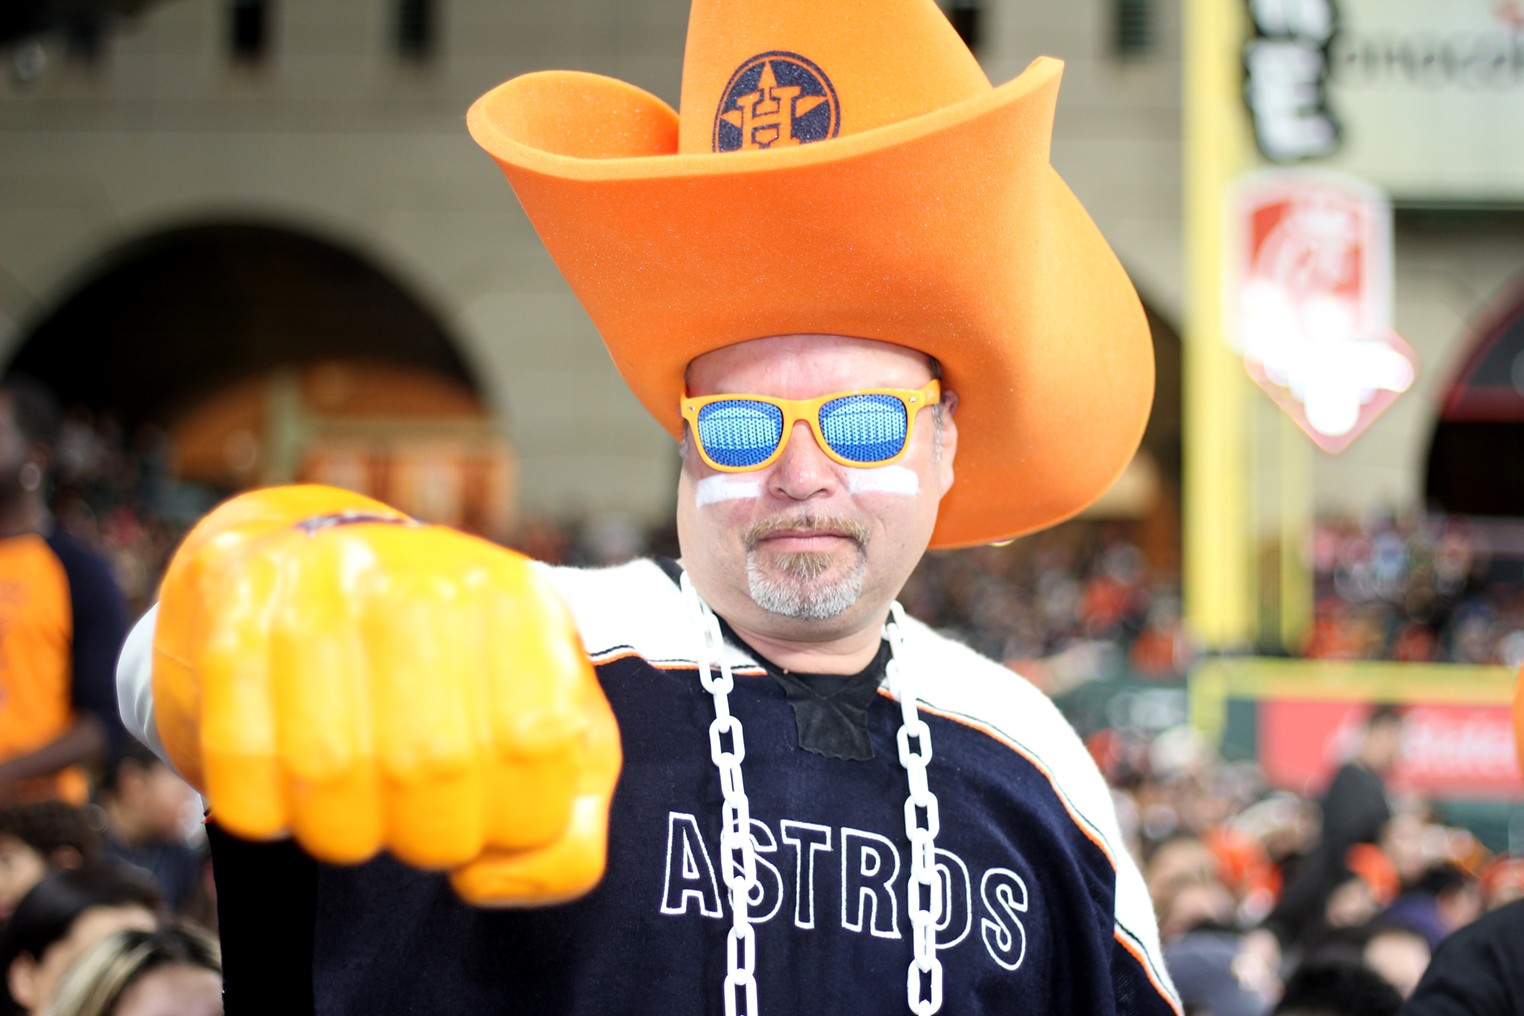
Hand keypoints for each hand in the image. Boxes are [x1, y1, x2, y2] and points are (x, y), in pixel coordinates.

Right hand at [152, 486, 620, 905]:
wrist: (312, 575)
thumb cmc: (452, 677)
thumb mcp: (548, 729)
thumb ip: (570, 832)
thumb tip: (487, 879)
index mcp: (519, 599)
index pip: (536, 742)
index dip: (514, 818)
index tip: (493, 818)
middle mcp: (423, 581)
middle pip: (431, 766)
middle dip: (428, 836)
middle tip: (419, 822)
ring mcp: (324, 593)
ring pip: (329, 773)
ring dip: (344, 832)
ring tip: (358, 809)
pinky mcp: (236, 620)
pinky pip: (243, 768)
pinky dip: (266, 814)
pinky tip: (290, 792)